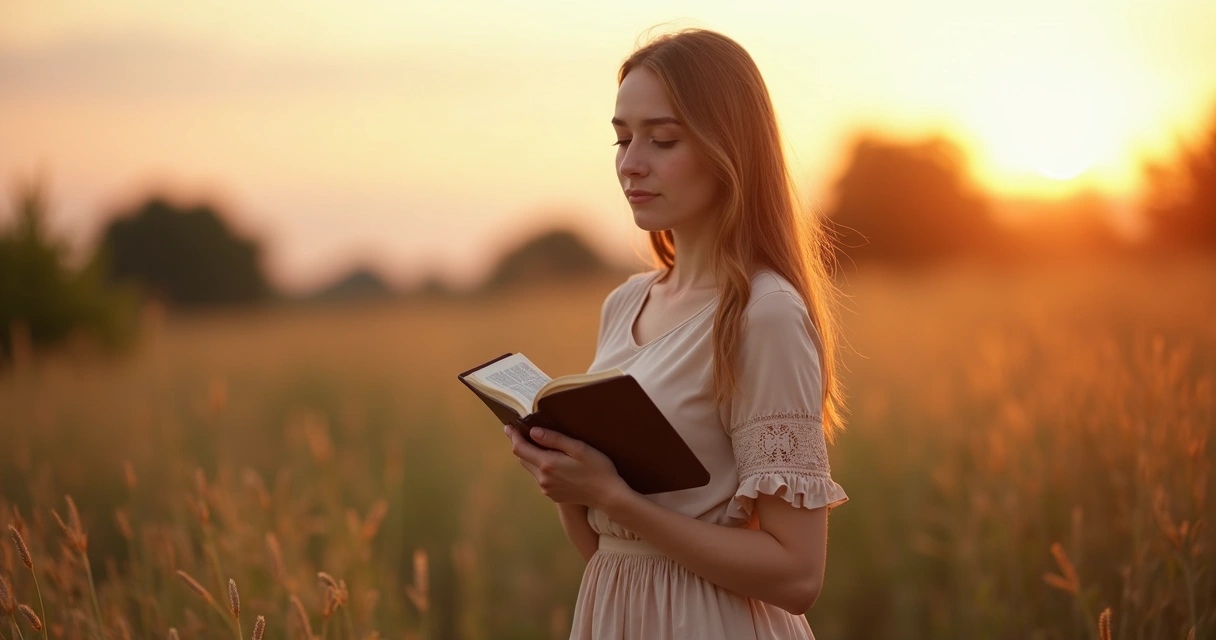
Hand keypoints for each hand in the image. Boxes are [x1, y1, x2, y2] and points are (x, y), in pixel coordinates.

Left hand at [504, 424, 631, 510]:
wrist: (608, 495)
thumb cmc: (598, 468)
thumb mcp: (578, 448)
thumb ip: (554, 439)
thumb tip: (533, 432)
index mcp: (548, 464)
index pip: (520, 449)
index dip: (513, 436)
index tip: (508, 427)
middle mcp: (543, 479)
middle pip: (522, 459)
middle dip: (520, 445)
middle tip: (520, 431)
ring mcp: (547, 489)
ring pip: (531, 468)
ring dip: (530, 456)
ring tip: (535, 444)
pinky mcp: (553, 495)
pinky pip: (540, 478)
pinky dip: (539, 466)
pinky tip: (550, 460)